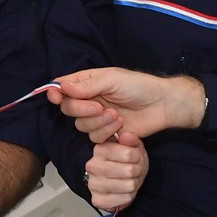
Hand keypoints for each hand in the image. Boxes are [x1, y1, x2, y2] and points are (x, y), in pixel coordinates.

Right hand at [50, 69, 202, 140]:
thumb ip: (87, 85)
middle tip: (99, 107)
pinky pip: (94, 137)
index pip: (63, 87)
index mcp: (88, 82)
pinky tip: (121, 126)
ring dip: (98, 122)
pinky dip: (107, 132)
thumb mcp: (113, 79)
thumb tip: (62, 87)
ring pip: (81, 125)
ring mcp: (97, 117)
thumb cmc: (139, 86)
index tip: (56, 97)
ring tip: (117, 115)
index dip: (55, 93)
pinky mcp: (106, 133)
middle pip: (68, 108)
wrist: (161, 105)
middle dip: (81, 110)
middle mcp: (89, 100)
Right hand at [84, 131, 146, 213]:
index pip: (128, 153)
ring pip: (128, 186)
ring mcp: (93, 184)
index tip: (134, 157)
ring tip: (129, 180)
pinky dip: (128, 196)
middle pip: (129, 171)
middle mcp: (93, 166)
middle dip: (137, 171)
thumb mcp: (133, 146)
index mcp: (100, 149)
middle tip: (134, 170)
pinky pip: (123, 200)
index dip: (137, 156)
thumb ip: (131, 139)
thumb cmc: (126, 162)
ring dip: (134, 184)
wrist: (121, 181)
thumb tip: (126, 136)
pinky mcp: (97, 200)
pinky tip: (124, 191)